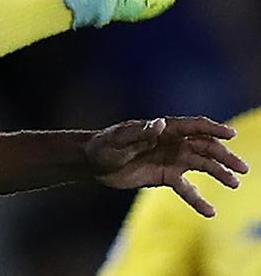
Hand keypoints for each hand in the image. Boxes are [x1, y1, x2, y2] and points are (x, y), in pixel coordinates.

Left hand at [85, 116, 249, 216]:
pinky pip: (186, 188)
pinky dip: (198, 199)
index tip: (232, 135)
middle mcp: (171, 143)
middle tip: (242, 169)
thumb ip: (141, 132)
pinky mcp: (164, 177)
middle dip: (224, 156)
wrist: (92, 163)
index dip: (213, 129)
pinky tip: (210, 211)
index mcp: (163, 130)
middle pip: (204, 147)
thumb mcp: (120, 139)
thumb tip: (160, 124)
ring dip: (218, 173)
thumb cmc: (104, 145)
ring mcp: (170, 160)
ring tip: (234, 184)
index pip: (193, 126)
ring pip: (201, 166)